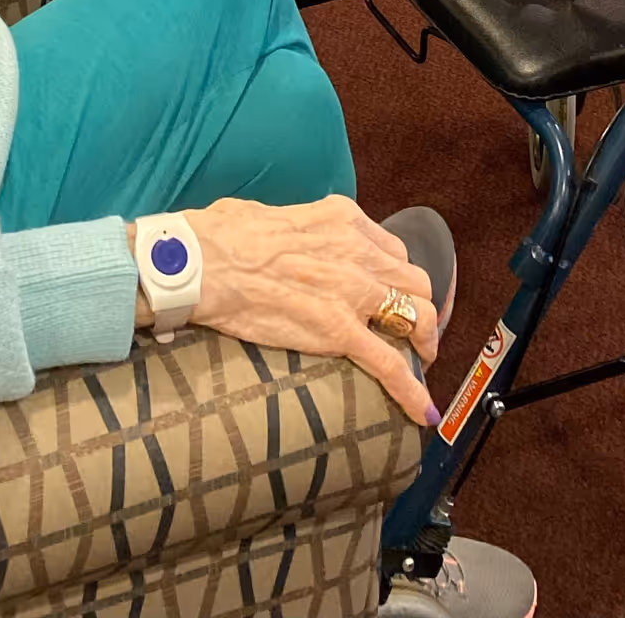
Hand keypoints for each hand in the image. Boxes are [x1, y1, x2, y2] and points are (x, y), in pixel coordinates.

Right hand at [167, 195, 439, 427]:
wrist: (201, 263)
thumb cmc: (221, 235)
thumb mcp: (274, 212)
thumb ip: (301, 230)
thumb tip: (292, 243)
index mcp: (341, 219)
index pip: (392, 251)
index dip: (396, 278)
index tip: (392, 295)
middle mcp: (356, 250)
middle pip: (414, 283)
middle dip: (419, 308)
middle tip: (412, 331)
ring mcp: (351, 291)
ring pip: (416, 318)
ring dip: (424, 343)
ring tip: (421, 362)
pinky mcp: (338, 331)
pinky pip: (390, 364)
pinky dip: (411, 390)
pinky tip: (422, 411)